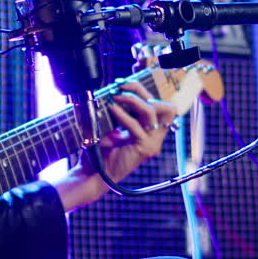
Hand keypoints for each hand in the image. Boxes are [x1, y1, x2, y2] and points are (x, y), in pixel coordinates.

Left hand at [55, 80, 178, 210]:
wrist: (94, 174)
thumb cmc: (101, 151)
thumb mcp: (112, 127)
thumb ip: (120, 113)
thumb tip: (117, 92)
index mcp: (150, 130)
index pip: (159, 104)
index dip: (143, 90)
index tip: (123, 84)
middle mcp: (155, 137)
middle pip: (163, 105)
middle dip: (141, 91)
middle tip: (120, 88)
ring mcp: (152, 144)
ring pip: (152, 112)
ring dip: (132, 100)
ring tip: (115, 97)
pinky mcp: (145, 149)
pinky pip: (137, 126)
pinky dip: (123, 115)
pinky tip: (111, 109)